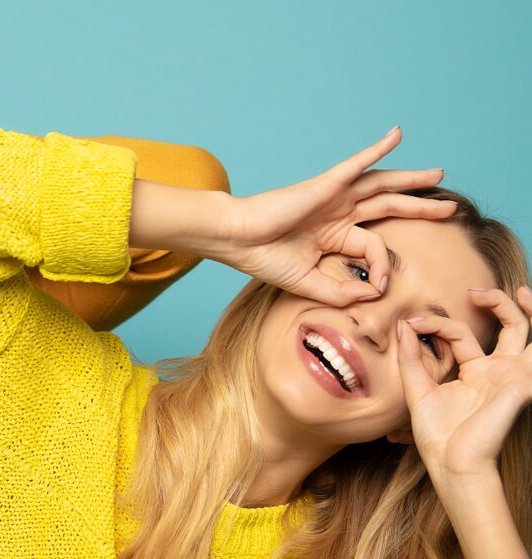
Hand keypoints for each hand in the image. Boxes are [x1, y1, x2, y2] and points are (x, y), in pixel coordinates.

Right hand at [210, 127, 455, 305]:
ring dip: (411, 179)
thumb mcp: (308, 283)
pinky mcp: (326, 184)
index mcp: (334, 237)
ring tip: (439, 176)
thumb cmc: (265, 259)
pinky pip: (358, 163)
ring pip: (382, 184)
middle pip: (388, 206)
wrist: (238, 240)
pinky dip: (378, 149)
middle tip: (450, 209)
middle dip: (420, 207)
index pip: (373, 247)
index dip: (383, 266)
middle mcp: (338, 214)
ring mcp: (334, 196)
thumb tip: (375, 292)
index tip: (378, 287)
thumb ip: (340, 291)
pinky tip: (398, 134)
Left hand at [398, 287, 531, 480]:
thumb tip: (404, 325)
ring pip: (527, 331)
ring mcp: (512, 375)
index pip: (462, 334)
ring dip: (524, 308)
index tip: (412, 322)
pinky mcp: (521, 383)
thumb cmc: (436, 435)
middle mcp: (498, 370)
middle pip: (508, 325)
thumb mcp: (417, 390)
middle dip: (494, 302)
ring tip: (513, 290)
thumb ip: (411, 359)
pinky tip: (529, 309)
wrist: (450, 462)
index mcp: (475, 372)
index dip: (438, 323)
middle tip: (472, 290)